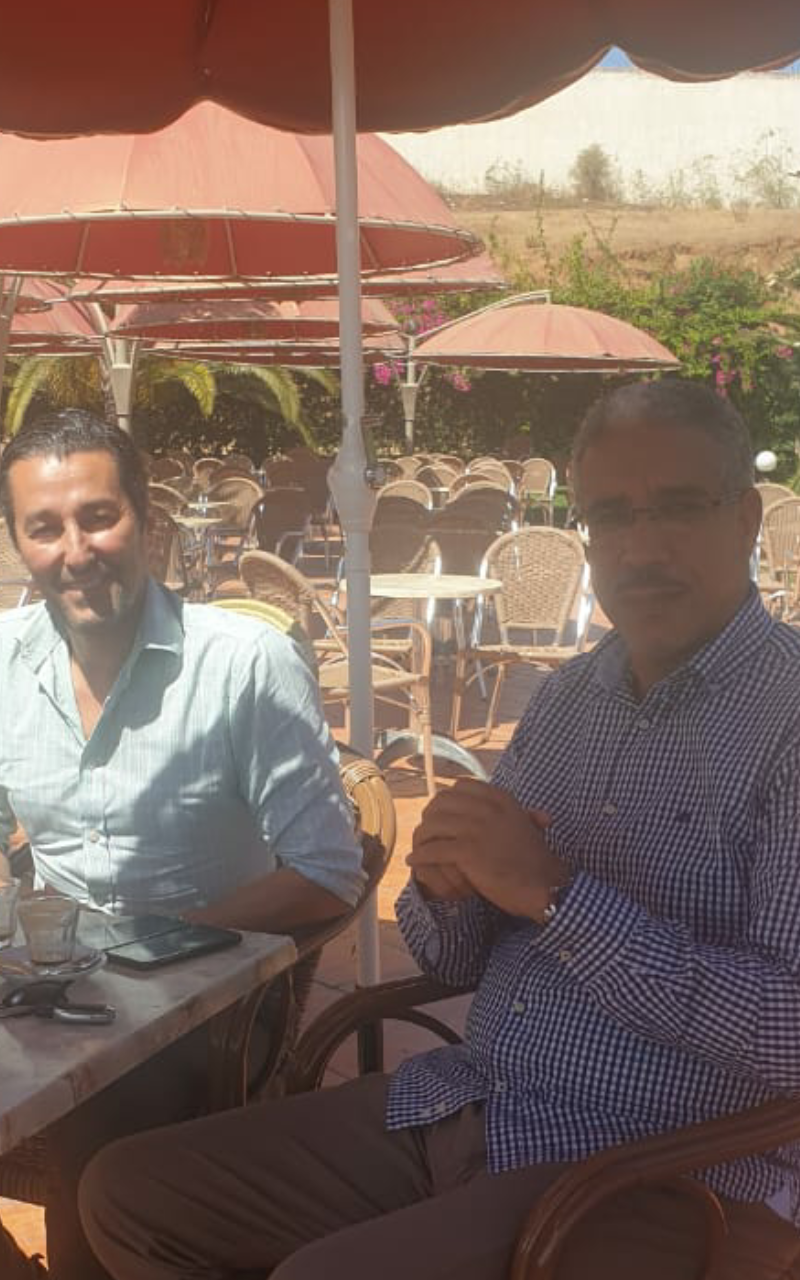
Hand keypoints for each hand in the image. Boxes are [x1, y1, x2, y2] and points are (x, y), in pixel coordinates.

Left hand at [407, 778, 567, 920]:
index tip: (441, 813)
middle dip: (430, 816)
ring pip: (433, 824)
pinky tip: (414, 861)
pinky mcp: (468, 851)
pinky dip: (420, 855)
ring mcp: (476, 828)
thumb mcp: (529, 826)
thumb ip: (522, 814)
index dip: (446, 799)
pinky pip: (433, 849)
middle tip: (426, 832)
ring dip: (422, 837)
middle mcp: (487, 808)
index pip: (461, 787)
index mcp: (500, 799)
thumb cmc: (536, 861)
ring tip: (418, 847)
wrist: (544, 886)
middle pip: (442, 803)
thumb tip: (535, 812)